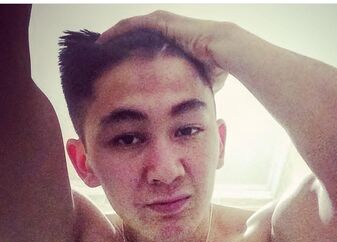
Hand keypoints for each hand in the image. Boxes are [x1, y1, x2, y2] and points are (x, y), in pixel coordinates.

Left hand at [98, 10, 228, 91]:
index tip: (115, 71)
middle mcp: (163, 30)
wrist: (223, 51)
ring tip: (96, 51)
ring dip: (111, 39)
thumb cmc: (215, 67)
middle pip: (132, 36)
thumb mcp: (194, 79)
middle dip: (116, 47)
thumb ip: (186, 88)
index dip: (129, 57)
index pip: (143, 47)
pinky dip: (115, 33)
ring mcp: (160, 23)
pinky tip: (102, 42)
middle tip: (99, 60)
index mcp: (171, 42)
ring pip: (128, 29)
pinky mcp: (158, 21)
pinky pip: (130, 26)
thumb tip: (185, 108)